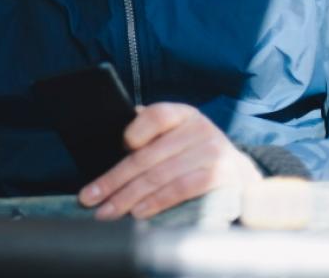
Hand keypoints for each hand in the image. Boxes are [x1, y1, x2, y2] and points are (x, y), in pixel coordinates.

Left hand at [78, 102, 261, 219]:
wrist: (239, 174)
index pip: (156, 115)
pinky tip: (138, 212)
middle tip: (89, 198)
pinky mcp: (220, 177)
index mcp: (183, 114)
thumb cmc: (192, 155)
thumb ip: (149, 135)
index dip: (136, 130)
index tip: (118, 146)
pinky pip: (181, 190)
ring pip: (159, 176)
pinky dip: (156, 202)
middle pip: (148, 155)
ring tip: (108, 211)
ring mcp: (212, 153)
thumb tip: (111, 143)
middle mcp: (199, 130)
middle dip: (113, 180)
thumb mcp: (175, 137)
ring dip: (128, 197)